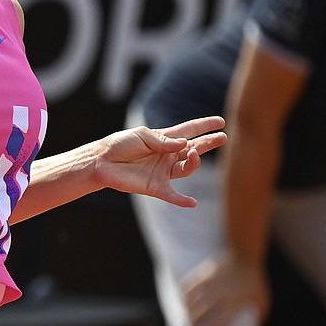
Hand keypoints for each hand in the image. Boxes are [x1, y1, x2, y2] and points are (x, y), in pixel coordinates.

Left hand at [92, 116, 225, 206]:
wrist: (103, 162)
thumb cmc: (121, 144)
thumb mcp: (143, 136)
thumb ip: (164, 141)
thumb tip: (185, 144)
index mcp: (165, 139)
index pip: (189, 131)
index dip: (205, 126)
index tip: (221, 122)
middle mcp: (168, 155)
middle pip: (194, 149)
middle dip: (208, 143)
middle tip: (223, 138)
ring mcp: (163, 171)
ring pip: (186, 168)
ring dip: (193, 162)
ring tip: (194, 154)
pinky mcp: (156, 187)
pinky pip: (173, 195)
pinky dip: (182, 200)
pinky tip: (192, 203)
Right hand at [182, 249, 269, 325]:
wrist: (244, 253)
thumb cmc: (255, 278)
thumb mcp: (264, 298)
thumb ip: (260, 314)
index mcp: (235, 303)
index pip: (221, 321)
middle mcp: (220, 294)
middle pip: (202, 311)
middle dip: (193, 322)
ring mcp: (211, 283)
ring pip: (192, 299)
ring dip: (186, 309)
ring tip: (184, 317)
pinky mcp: (205, 273)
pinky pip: (189, 284)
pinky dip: (184, 293)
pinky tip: (183, 299)